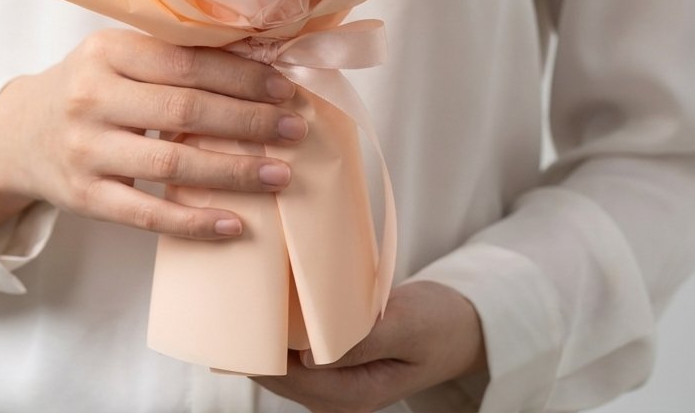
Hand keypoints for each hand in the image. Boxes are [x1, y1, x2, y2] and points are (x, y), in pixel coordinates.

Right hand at [0, 28, 306, 237]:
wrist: (17, 133)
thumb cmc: (86, 86)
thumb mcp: (115, 54)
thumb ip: (170, 54)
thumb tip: (259, 58)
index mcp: (107, 51)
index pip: (186, 61)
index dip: (241, 75)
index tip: (284, 88)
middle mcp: (93, 97)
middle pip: (185, 111)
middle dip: (249, 121)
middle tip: (296, 128)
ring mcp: (86, 150)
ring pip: (172, 165)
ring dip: (234, 171)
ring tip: (280, 173)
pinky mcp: (84, 197)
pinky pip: (147, 214)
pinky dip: (194, 221)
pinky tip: (236, 223)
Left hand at [254, 280, 486, 412]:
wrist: (461, 329)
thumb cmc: (437, 324)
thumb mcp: (406, 326)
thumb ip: (361, 343)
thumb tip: (308, 354)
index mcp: (353, 395)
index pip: (289, 376)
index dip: (260, 348)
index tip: (240, 313)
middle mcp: (338, 397)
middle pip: (279, 374)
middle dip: (256, 341)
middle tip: (233, 296)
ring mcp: (335, 384)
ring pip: (284, 363)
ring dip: (266, 335)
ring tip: (244, 296)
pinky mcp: (336, 365)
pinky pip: (297, 352)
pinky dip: (282, 331)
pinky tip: (271, 305)